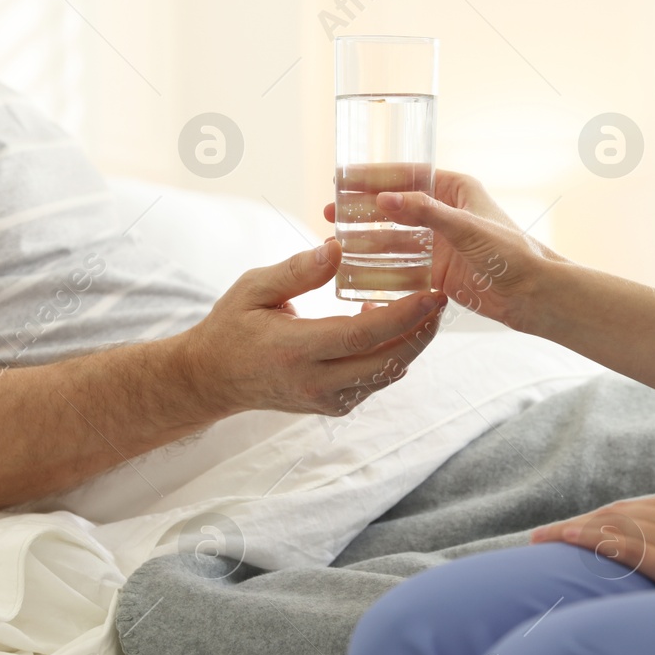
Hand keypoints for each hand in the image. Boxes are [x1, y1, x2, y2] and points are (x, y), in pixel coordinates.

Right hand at [182, 239, 445, 416]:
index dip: (404, 316)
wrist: (213, 378)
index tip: (432, 294)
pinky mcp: (334, 407)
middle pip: (386, 360)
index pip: (363, 334)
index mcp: (295, 350)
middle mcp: (315, 383)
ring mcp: (327, 400)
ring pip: (386, 374)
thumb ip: (297, 271)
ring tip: (425, 309)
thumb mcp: (253, 288)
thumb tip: (338, 247)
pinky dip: (392, 355)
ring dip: (411, 343)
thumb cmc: (231, 326)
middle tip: (441, 299)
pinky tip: (395, 327)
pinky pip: (374, 382)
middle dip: (421, 331)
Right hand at [325, 170, 563, 330]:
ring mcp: (439, 243)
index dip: (373, 175)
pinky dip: (380, 266)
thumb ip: (426, 213)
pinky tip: (355, 268)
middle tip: (329, 209)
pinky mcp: (437, 271)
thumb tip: (384, 199)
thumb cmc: (512, 253)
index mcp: (455, 189)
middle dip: (362, 208)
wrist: (533, 295)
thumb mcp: (467, 227)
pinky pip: (401, 265)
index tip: (343, 177)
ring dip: (366, 238)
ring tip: (334, 240)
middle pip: (394, 205)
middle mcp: (444, 213)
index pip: (407, 175)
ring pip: (394, 237)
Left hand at [530, 490, 654, 587]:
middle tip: (541, 538)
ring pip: (613, 526)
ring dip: (574, 532)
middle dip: (577, 526)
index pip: (631, 512)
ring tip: (542, 542)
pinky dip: (593, 542)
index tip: (569, 531)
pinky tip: (568, 544)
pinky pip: (627, 547)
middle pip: (615, 515)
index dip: (596, 521)